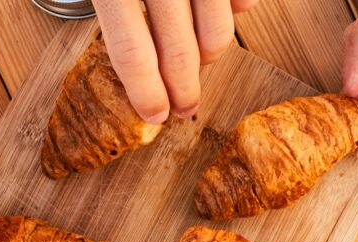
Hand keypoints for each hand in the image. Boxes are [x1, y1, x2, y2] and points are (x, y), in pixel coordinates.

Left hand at [95, 0, 259, 121]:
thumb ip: (114, 14)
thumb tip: (137, 79)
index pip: (132, 54)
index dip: (146, 94)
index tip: (155, 114)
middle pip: (179, 55)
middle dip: (183, 92)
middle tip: (183, 107)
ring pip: (217, 35)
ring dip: (208, 55)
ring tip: (196, 52)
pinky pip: (244, 2)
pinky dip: (235, 12)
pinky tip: (215, 10)